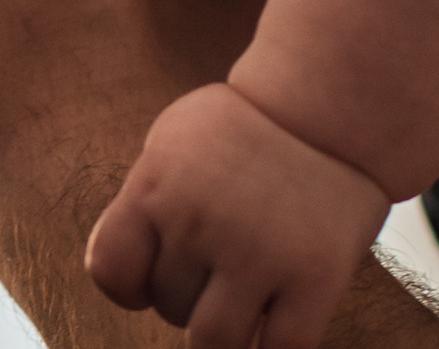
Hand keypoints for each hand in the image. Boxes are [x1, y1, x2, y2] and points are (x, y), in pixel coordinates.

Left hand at [88, 83, 388, 348]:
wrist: (328, 112)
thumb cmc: (243, 128)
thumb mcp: (170, 143)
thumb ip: (141, 204)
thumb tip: (119, 274)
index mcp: (155, 186)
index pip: (110, 271)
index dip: (129, 287)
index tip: (149, 283)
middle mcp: (199, 222)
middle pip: (169, 306)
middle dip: (189, 296)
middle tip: (221, 266)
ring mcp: (257, 254)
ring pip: (214, 341)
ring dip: (224, 331)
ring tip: (243, 299)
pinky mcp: (314, 280)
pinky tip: (275, 326)